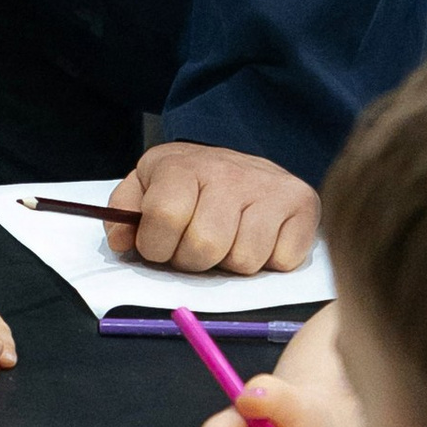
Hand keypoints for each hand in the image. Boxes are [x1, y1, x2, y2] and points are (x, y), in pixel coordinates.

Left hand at [106, 143, 319, 278]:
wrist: (242, 164)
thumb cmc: (190, 185)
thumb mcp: (147, 186)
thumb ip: (125, 212)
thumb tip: (122, 242)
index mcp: (183, 165)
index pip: (165, 217)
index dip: (156, 245)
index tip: (159, 244)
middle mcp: (230, 171)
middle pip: (205, 246)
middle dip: (193, 260)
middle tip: (196, 245)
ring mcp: (271, 187)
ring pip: (244, 260)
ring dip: (232, 262)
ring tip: (229, 239)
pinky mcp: (304, 205)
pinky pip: (282, 261)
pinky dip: (269, 261)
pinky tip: (260, 238)